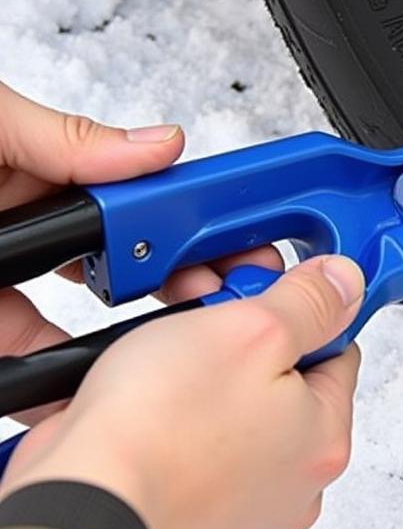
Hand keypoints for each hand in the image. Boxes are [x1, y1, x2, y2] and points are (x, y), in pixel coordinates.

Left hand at [0, 81, 282, 422]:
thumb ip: (71, 137)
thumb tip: (161, 148)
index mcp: (50, 174)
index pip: (147, 201)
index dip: (203, 223)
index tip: (252, 243)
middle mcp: (38, 233)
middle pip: (140, 267)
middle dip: (197, 287)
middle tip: (237, 304)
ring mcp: (11, 287)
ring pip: (99, 326)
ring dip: (150, 341)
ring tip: (191, 353)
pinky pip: (38, 372)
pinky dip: (72, 387)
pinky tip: (107, 392)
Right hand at [0, 254, 364, 528]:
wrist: (72, 512)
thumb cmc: (157, 434)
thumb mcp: (253, 332)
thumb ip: (308, 303)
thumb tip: (344, 283)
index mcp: (323, 442)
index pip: (334, 350)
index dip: (296, 311)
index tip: (256, 295)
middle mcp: (289, 487)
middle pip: (281, 383)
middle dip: (239, 340)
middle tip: (199, 319)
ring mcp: (234, 511)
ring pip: (228, 412)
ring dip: (196, 374)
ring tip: (156, 355)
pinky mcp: (182, 518)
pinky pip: (184, 449)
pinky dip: (163, 422)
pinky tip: (136, 401)